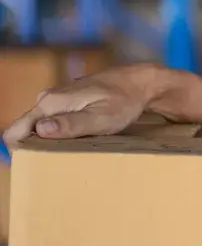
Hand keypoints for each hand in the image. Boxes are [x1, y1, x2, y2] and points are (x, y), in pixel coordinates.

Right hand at [3, 64, 173, 148]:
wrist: (142, 82)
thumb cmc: (124, 101)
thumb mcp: (101, 118)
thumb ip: (71, 125)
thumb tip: (41, 130)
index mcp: (50, 103)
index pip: (15, 132)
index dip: (20, 151)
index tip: (38, 164)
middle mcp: (48, 98)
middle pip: (26, 130)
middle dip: (36, 148)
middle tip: (58, 162)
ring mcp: (58, 98)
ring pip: (41, 125)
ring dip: (51, 140)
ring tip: (70, 153)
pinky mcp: (69, 100)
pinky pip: (54, 120)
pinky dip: (62, 132)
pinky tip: (79, 140)